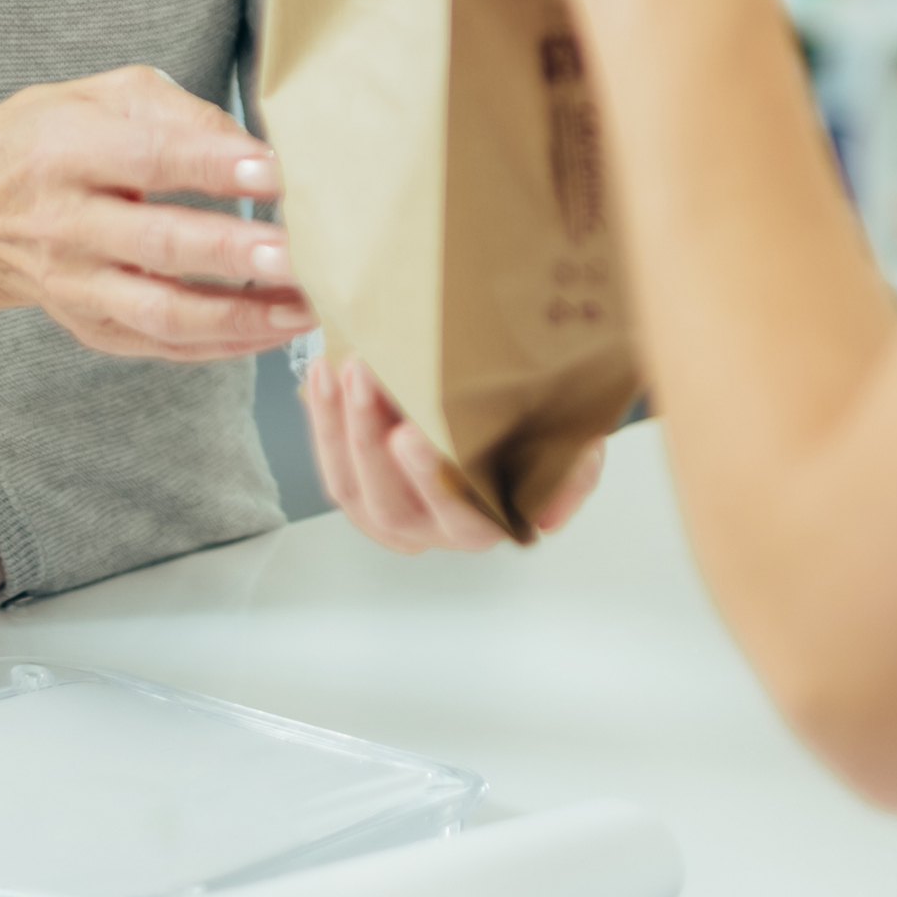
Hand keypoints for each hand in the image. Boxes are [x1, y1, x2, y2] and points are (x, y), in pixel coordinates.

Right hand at [0, 64, 314, 359]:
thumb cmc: (39, 143)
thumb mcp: (94, 97)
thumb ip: (173, 110)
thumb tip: (245, 144)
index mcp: (67, 153)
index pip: (149, 160)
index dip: (214, 167)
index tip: (276, 172)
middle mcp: (67, 226)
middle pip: (160, 245)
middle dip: (236, 253)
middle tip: (300, 253)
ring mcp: (76, 286)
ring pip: (162, 312)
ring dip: (239, 316)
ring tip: (303, 306)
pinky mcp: (89, 326)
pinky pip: (160, 345)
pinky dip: (220, 345)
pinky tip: (270, 331)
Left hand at [301, 352, 602, 553]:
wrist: (505, 398)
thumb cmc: (536, 422)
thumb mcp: (574, 446)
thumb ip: (570, 477)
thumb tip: (546, 517)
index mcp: (486, 521)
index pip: (457, 516)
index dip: (428, 481)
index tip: (411, 434)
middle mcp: (433, 529)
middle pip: (389, 504)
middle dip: (369, 438)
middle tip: (366, 375)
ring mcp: (390, 511)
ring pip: (351, 486)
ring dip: (340, 425)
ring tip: (344, 367)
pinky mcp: (358, 487)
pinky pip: (330, 463)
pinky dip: (322, 417)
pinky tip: (324, 371)